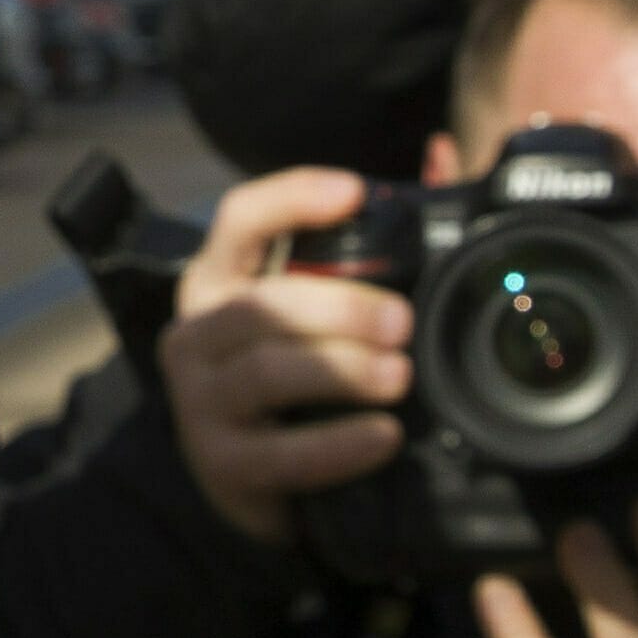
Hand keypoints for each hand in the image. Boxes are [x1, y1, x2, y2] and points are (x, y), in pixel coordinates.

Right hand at [156, 168, 412, 546]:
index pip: (239, 219)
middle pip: (260, 304)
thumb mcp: (318, 310)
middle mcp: (196, 333)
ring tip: (400, 376)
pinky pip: (280, 452)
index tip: (355, 193)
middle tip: (403, 322)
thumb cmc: (295, 378)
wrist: (252, 479)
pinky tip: (382, 437)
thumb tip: (442, 159)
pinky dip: (337, 445)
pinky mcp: (221, 462)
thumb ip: (379, 239)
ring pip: (266, 371)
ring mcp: (200, 400)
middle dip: (338, 308)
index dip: (292, 199)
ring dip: (340, 371)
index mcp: (219, 281)